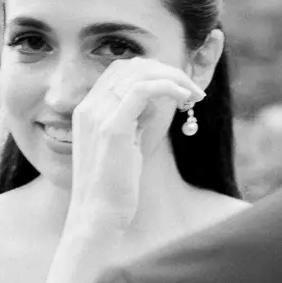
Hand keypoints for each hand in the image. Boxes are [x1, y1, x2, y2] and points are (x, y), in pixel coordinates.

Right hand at [66, 57, 204, 231]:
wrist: (97, 216)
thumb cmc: (114, 187)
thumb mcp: (127, 145)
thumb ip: (137, 119)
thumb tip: (159, 100)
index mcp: (87, 110)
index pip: (120, 70)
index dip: (153, 72)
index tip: (177, 90)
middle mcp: (88, 107)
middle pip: (131, 66)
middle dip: (167, 71)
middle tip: (191, 92)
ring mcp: (98, 115)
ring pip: (140, 73)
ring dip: (174, 78)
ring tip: (193, 96)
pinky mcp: (113, 128)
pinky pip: (143, 90)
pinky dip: (169, 87)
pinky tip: (184, 99)